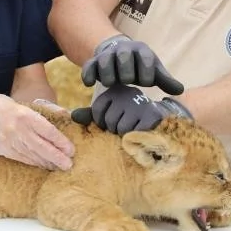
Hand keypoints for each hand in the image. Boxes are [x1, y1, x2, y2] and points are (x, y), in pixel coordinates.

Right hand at [0, 90, 75, 169]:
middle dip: (57, 157)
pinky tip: (43, 165)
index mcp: (25, 115)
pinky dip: (34, 162)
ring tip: (59, 166)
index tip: (71, 150)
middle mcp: (18, 129)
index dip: (60, 142)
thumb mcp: (25, 104)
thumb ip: (45, 112)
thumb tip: (65, 115)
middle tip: (68, 164)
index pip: (47, 131)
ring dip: (47, 162)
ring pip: (33, 155)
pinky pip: (22, 158)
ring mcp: (9, 141)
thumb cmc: (5, 106)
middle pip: (41, 147)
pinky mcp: (4, 150)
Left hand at [70, 83, 192, 134]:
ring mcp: (140, 104)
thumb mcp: (109, 115)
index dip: (104, 122)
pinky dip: (136, 138)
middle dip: (115, 129)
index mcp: (114, 91)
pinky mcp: (151, 116)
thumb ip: (90, 116)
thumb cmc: (128, 120)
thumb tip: (73, 116)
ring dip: (125, 135)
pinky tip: (142, 132)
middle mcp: (127, 93)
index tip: (116, 118)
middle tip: (128, 124)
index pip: (97, 112)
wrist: (157, 122)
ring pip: (120, 129)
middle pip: (108, 121)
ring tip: (134, 128)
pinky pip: (134, 134)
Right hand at [81, 34, 184, 94]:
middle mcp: (124, 49)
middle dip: (126, 74)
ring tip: (112, 84)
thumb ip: (165, 80)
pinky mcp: (93, 61)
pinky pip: (88, 66)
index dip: (146, 74)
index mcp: (142, 50)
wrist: (119, 53)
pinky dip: (88, 75)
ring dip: (108, 76)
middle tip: (127, 82)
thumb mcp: (153, 70)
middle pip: (124, 58)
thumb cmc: (139, 66)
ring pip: (105, 62)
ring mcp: (107, 54)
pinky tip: (89, 84)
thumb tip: (180, 91)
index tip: (145, 83)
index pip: (146, 60)